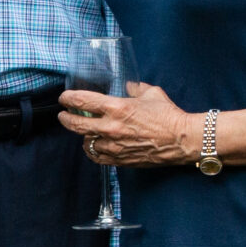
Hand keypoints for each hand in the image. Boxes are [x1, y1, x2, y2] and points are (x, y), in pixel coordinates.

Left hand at [59, 82, 194, 167]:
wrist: (182, 140)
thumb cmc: (169, 115)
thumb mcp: (151, 93)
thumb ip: (135, 88)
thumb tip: (128, 86)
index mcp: (117, 107)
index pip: (82, 102)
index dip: (68, 99)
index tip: (64, 98)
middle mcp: (111, 127)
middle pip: (76, 124)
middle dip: (65, 118)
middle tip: (63, 115)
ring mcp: (114, 146)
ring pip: (86, 143)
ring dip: (83, 136)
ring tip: (85, 132)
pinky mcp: (120, 160)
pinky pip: (98, 157)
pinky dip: (93, 151)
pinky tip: (94, 146)